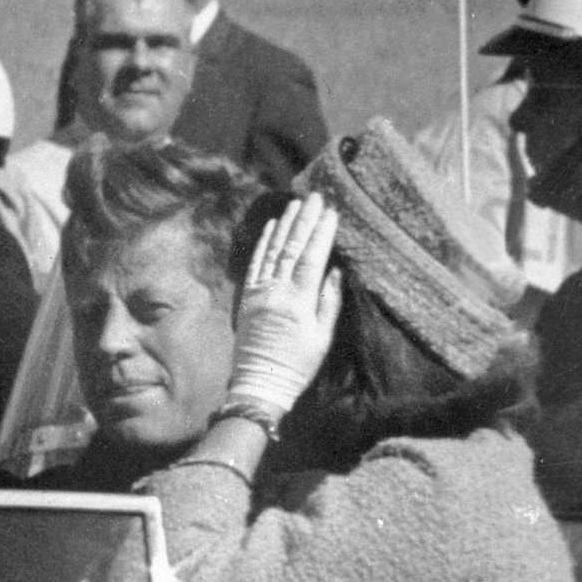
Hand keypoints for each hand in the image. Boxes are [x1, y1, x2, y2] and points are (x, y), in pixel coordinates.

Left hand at [228, 193, 342, 414]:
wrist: (259, 384)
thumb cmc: (297, 365)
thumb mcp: (322, 338)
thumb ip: (329, 302)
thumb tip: (335, 271)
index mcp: (298, 302)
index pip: (311, 258)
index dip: (321, 233)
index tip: (331, 212)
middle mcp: (276, 292)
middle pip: (291, 248)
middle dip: (305, 220)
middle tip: (315, 196)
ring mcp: (258, 293)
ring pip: (272, 251)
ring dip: (284, 225)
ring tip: (295, 204)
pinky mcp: (246, 298)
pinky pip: (255, 264)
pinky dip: (263, 243)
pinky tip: (271, 227)